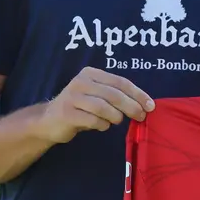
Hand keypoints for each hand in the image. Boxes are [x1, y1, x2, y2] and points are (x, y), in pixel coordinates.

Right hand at [33, 67, 153, 143]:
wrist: (48, 121)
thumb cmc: (80, 108)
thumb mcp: (97, 96)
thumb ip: (116, 97)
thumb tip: (144, 105)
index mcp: (91, 73)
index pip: (120, 82)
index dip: (138, 94)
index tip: (150, 106)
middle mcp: (81, 82)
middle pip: (114, 94)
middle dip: (132, 107)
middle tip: (141, 117)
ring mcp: (72, 97)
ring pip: (104, 107)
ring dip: (116, 117)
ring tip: (116, 121)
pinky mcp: (67, 113)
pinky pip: (93, 120)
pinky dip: (102, 125)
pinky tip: (102, 126)